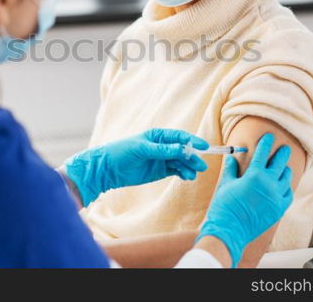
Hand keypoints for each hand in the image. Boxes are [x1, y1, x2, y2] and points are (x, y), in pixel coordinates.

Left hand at [64, 128, 208, 206]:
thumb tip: (182, 149)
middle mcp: (162, 146)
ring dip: (188, 167)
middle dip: (193, 157)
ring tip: (193, 175)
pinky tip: (187, 177)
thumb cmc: (122, 152)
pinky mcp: (160, 171)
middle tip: (201, 166)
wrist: (109, 169)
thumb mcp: (142, 149)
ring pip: (181, 162)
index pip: (179, 137)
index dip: (192, 141)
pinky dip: (183, 173)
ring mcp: (162, 159)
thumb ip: (162, 150)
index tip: (204, 147)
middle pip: (183, 150)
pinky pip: (176, 171)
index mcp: (158, 135)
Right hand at [197, 133, 293, 266]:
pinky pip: (288, 194)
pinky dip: (287, 188)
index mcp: (255, 175)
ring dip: (285, 170)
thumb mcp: (226, 183)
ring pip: (286, 178)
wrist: (230, 229)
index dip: (266, 143)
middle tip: (284, 148)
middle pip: (280, 163)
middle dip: (282, 153)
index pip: (263, 153)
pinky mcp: (279, 209)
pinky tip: (283, 186)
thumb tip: (232, 158)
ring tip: (284, 167)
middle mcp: (269, 184)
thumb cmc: (225, 206)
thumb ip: (231, 169)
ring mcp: (276, 197)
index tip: (269, 137)